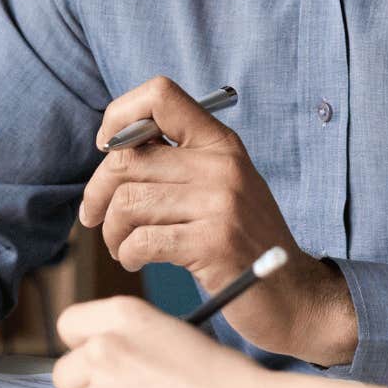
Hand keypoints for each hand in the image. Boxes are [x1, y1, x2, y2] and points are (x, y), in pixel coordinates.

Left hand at [53, 296, 269, 387]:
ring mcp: (104, 385)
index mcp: (124, 312)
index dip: (83, 341)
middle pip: (64, 370)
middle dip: (85, 382)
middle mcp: (106, 344)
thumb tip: (94, 353)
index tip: (99, 353)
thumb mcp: (168, 332)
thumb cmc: (217, 373)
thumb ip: (126, 336)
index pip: (68, 323)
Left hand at [79, 77, 357, 365]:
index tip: (107, 149)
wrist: (292, 293)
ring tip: (123, 246)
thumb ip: (178, 162)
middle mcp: (221, 165)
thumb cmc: (244, 241)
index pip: (160, 94)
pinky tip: (136, 260)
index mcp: (221, 143)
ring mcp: (220, 203)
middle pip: (126, 159)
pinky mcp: (213, 243)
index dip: (119, 116)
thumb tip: (111, 146)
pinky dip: (127, 254)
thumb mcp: (222, 186)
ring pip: (127, 203)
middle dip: (97, 193)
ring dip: (112, 231)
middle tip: (95, 218)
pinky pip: (141, 240)